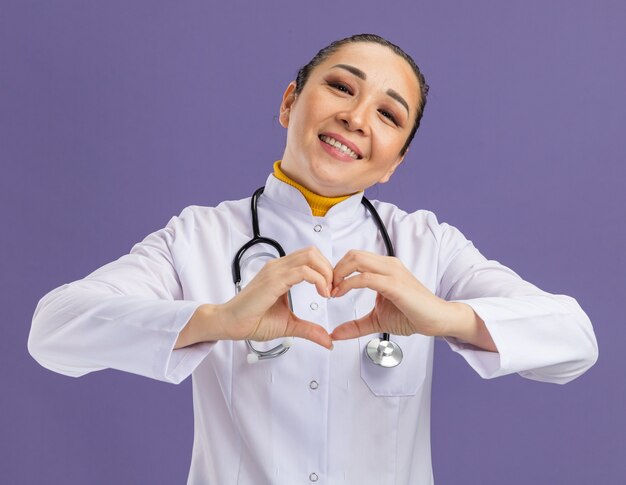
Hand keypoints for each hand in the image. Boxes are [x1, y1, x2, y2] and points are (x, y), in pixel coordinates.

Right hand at [218, 246, 333, 348]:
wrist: (231, 324)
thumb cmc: (253, 321)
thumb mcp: (289, 325)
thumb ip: (309, 330)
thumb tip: (328, 341)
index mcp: (282, 272)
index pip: (310, 258)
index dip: (326, 271)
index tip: (332, 291)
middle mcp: (278, 266)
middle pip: (313, 252)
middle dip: (329, 269)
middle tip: (333, 290)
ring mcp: (275, 271)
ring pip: (310, 257)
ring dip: (326, 273)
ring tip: (328, 292)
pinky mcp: (274, 280)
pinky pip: (303, 271)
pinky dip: (318, 280)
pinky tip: (321, 294)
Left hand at [329, 250, 453, 340]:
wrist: (437, 320)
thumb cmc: (413, 314)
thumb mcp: (377, 320)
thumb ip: (356, 325)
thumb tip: (335, 333)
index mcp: (384, 268)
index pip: (354, 258)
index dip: (337, 271)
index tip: (329, 288)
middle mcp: (388, 265)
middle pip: (352, 254)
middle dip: (334, 270)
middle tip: (327, 288)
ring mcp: (392, 272)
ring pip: (356, 260)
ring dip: (338, 274)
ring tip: (332, 292)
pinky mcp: (395, 284)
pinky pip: (365, 278)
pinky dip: (348, 284)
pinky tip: (341, 294)